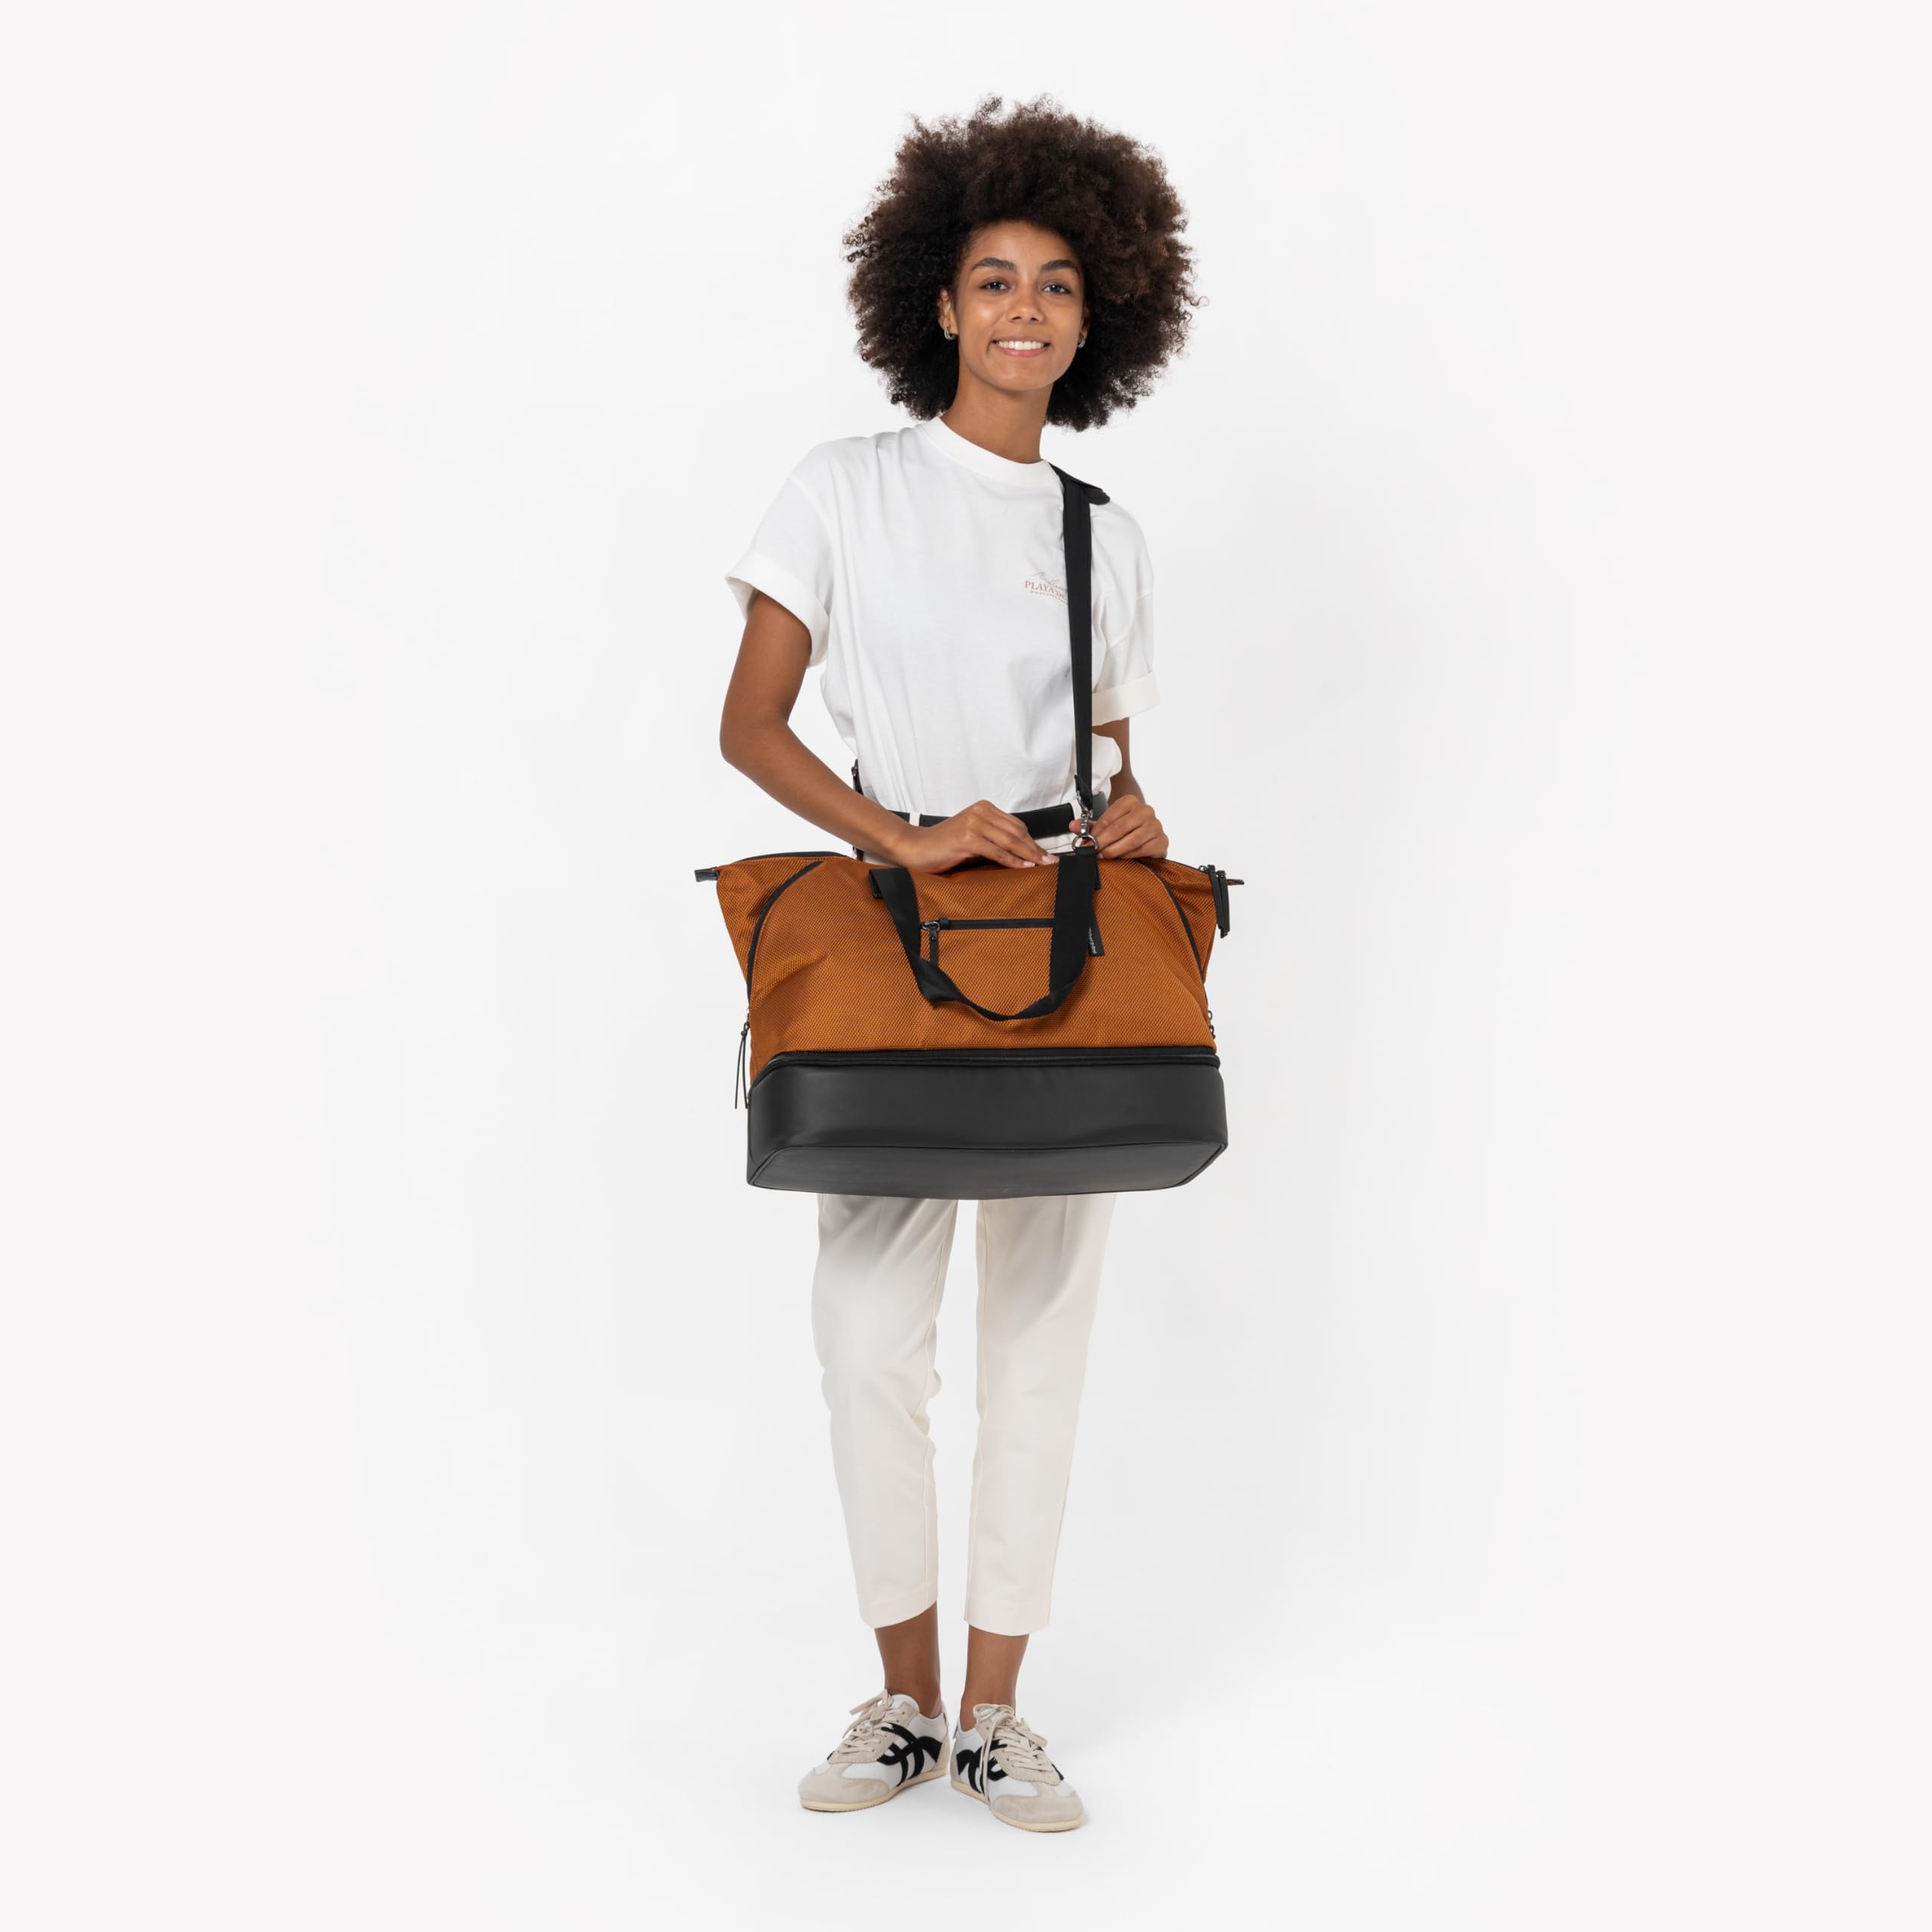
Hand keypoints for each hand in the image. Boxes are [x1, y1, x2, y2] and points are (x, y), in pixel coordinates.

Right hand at [890, 800, 1059, 872]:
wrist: (915, 847)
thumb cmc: (943, 845)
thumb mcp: (972, 835)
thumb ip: (993, 837)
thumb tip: (1022, 852)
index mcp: (984, 808)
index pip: (1016, 825)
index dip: (1032, 841)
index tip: (1045, 854)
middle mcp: (981, 812)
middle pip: (1017, 832)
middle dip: (1035, 848)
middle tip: (1050, 861)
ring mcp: (974, 824)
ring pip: (1010, 841)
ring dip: (1029, 855)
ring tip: (1042, 866)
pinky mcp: (968, 839)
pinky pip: (997, 852)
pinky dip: (1012, 861)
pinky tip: (1024, 867)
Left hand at [1091, 794, 1168, 859]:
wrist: (1148, 840)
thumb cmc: (1126, 831)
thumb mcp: (1107, 826)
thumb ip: (1090, 826)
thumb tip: (1073, 826)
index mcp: (1130, 802)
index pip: (1109, 817)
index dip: (1096, 832)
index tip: (1086, 843)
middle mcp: (1145, 811)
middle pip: (1119, 828)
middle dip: (1103, 842)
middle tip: (1093, 852)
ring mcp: (1156, 825)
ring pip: (1131, 840)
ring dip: (1115, 850)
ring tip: (1104, 856)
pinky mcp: (1162, 841)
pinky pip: (1143, 850)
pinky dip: (1129, 855)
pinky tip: (1121, 858)